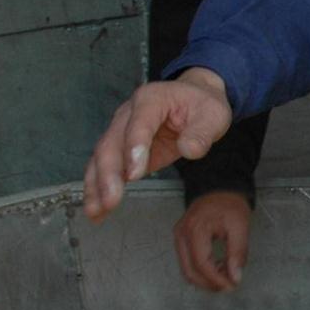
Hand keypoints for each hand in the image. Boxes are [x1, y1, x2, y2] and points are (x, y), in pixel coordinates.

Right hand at [82, 69, 232, 221]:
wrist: (193, 98)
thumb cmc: (201, 106)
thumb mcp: (212, 115)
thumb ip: (201, 133)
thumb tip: (190, 150)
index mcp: (151, 100)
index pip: (139, 123)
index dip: (134, 148)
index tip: (134, 174)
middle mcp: (128, 113)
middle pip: (112, 143)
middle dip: (108, 174)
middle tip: (111, 200)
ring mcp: (120, 130)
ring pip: (101, 157)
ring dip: (96, 185)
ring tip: (96, 211)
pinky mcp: (121, 149)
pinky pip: (104, 168)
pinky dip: (98, 188)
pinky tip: (97, 210)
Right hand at [174, 191, 251, 292]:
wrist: (219, 189)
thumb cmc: (230, 204)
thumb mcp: (240, 227)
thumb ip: (238, 253)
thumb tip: (236, 277)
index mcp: (196, 229)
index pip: (201, 264)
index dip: (216, 279)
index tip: (231, 286)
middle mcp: (182, 235)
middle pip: (189, 271)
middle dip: (209, 284)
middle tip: (228, 286)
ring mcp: (179, 237)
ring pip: (186, 269)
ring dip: (204, 279)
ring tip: (225, 278)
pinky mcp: (181, 239)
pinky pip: (187, 262)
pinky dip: (200, 270)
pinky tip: (216, 269)